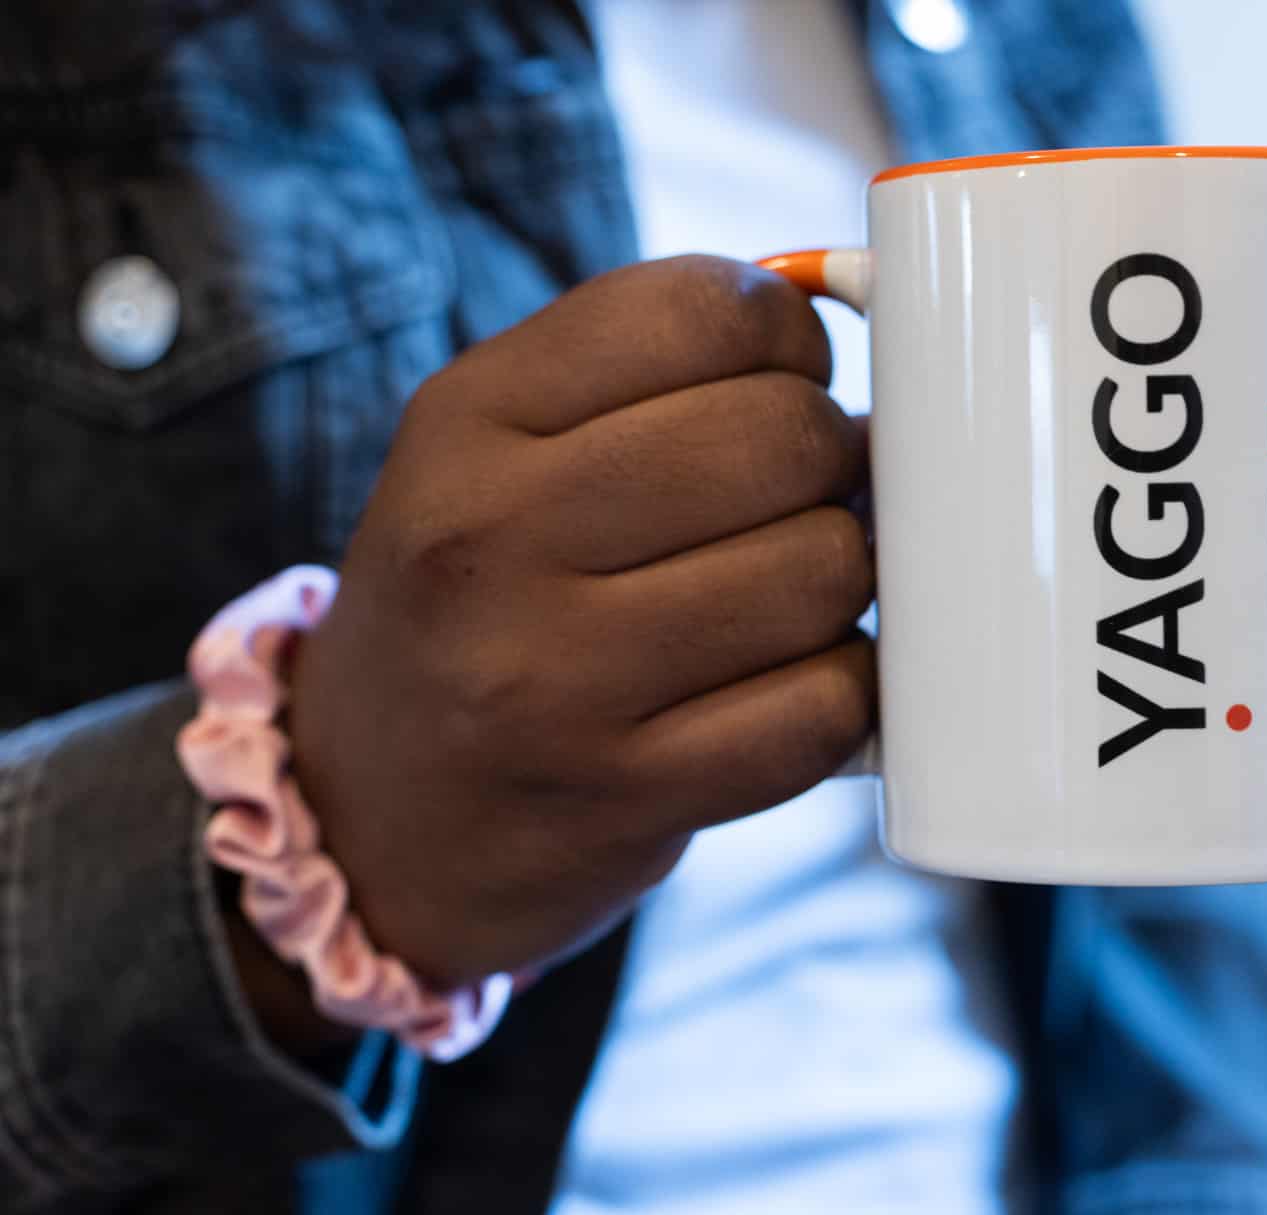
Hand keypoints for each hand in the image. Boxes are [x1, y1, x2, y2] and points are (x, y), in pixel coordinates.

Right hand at [285, 256, 872, 989]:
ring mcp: (553, 680)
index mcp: (465, 418)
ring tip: (791, 591)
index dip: (790, 337)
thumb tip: (859, 330)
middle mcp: (492, 539)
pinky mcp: (626, 794)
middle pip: (786, 437)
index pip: (701, 310)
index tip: (784, 379)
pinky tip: (792, 682)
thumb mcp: (498, 450)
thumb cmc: (483, 602)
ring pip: (825, 569)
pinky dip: (842, 689)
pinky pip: (825, 707)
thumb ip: (652, 371)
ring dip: (846, 578)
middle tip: (803, 496)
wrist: (373, 817)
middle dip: (833, 458)